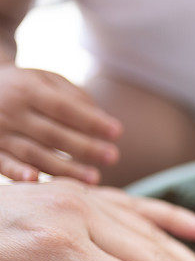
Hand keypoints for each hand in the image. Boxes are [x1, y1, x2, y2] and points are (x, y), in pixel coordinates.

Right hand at [0, 65, 121, 182]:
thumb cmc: (25, 86)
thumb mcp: (46, 80)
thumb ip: (74, 96)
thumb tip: (103, 120)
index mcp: (27, 89)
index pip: (64, 108)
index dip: (91, 121)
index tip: (117, 132)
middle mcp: (10, 110)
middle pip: (52, 133)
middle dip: (85, 148)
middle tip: (113, 157)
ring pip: (33, 153)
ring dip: (64, 168)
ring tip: (94, 178)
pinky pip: (3, 164)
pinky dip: (18, 173)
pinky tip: (37, 180)